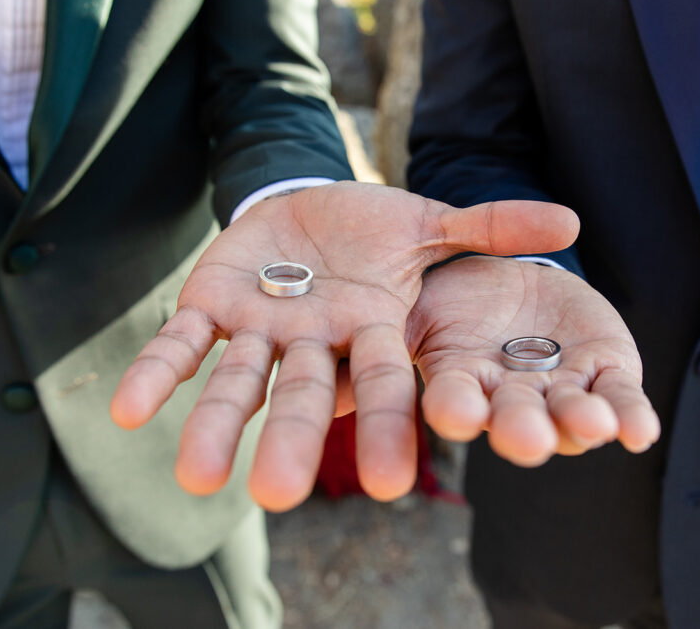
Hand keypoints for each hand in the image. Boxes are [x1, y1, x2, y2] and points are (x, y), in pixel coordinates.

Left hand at [110, 182, 577, 509]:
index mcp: (370, 329)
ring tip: (195, 476)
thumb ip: (489, 228)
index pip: (382, 383)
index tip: (387, 483)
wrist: (303, 203)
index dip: (384, 427)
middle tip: (279, 495)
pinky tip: (128, 412)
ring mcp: (260, 329)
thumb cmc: (372, 226)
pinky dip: (158, 374)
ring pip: (238, 382)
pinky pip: (180, 345)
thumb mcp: (428, 223)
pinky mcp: (211, 306)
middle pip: (305, 396)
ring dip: (214, 423)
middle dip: (292, 441)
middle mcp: (315, 342)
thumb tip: (572, 224)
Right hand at [407, 256, 659, 465]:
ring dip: (579, 423)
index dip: (456, 407)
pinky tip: (639, 431)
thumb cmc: (451, 294)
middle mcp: (509, 397)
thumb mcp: (421, 297)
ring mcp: (558, 389)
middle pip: (513, 418)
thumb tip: (344, 362)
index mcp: (461, 380)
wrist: (510, 282)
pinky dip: (631, 415)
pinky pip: (620, 399)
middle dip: (521, 429)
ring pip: (569, 414)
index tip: (454, 413)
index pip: (455, 399)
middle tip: (527, 439)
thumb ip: (402, 317)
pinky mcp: (604, 372)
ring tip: (592, 426)